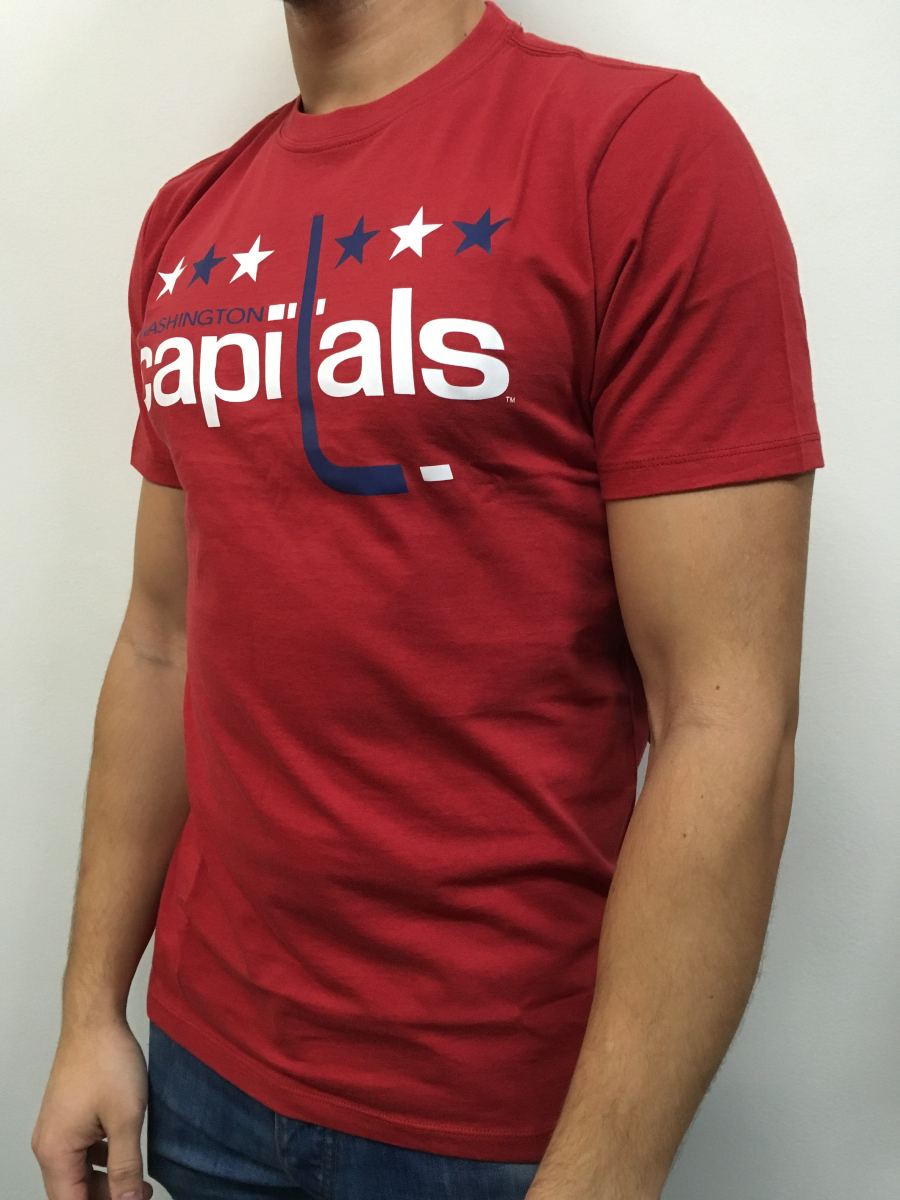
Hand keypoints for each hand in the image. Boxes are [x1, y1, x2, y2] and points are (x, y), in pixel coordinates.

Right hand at [32, 1019, 152, 1199]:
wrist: (95, 1019)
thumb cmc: (107, 1060)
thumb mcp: (126, 1118)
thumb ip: (126, 1166)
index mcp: (56, 1152)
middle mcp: (48, 1145)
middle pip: (74, 1192)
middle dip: (108, 1198)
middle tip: (141, 1193)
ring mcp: (56, 1129)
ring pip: (78, 1172)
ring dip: (107, 1181)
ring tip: (139, 1180)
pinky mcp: (67, 1116)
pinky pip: (80, 1152)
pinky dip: (102, 1159)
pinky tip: (126, 1153)